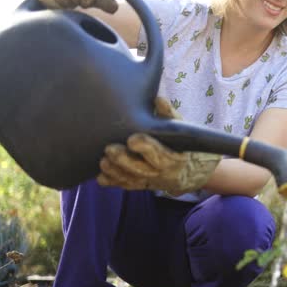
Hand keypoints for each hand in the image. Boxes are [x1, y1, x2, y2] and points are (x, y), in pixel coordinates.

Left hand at [97, 97, 221, 195]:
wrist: (185, 171)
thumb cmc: (178, 143)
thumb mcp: (179, 128)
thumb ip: (169, 115)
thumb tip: (159, 100)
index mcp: (173, 157)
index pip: (158, 154)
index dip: (146, 147)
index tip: (132, 139)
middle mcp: (160, 172)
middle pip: (141, 169)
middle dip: (124, 160)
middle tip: (110, 149)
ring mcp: (148, 180)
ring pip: (130, 179)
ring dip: (115, 171)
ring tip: (103, 161)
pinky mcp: (139, 185)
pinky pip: (124, 186)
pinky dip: (112, 182)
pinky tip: (101, 176)